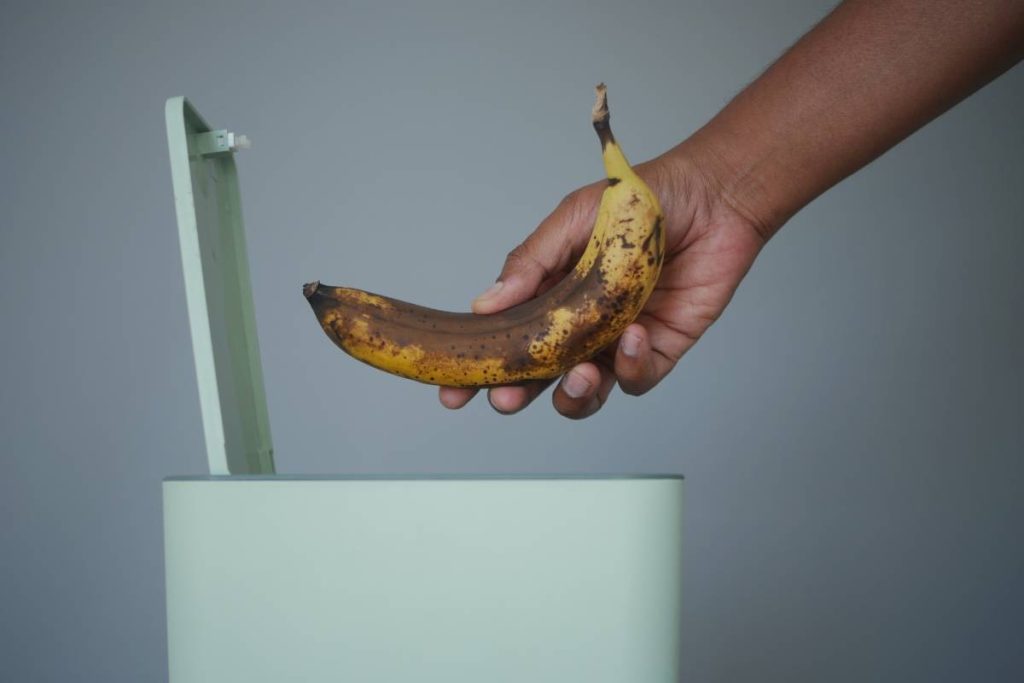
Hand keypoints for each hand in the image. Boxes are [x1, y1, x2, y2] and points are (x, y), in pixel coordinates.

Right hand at [439, 148, 767, 417]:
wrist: (711, 194)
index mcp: (549, 295)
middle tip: (506, 399)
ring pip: (585, 391)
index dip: (480, 369)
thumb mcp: (572, 220)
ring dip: (574, 396)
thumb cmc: (637, 201)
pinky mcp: (658, 348)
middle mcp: (579, 325)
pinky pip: (637, 378)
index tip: (453, 390)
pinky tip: (631, 337)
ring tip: (577, 378)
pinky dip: (630, 367)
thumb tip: (484, 304)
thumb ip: (531, 263)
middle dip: (518, 395)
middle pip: (539, 376)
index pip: (507, 340)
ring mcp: (616, 340)